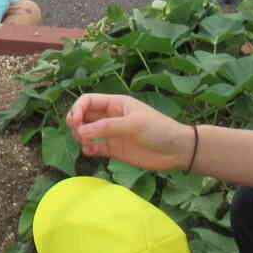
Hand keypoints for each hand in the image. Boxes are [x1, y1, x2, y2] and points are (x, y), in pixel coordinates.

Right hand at [66, 93, 193, 171]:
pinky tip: (90, 151)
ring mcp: (112, 133)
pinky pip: (95, 148)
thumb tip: (82, 132)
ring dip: (80, 136)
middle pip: (84, 115)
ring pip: (86, 132)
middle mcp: (111, 117)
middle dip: (76, 123)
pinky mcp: (114, 149)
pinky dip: (88, 149)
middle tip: (79, 134)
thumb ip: (107, 127)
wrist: (177, 150)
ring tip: (87, 144)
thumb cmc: (159, 129)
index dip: (77, 109)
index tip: (75, 122)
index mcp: (116, 104)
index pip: (88, 100)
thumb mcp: (134, 124)